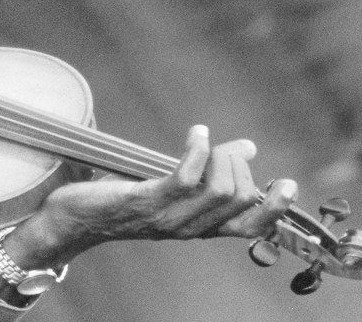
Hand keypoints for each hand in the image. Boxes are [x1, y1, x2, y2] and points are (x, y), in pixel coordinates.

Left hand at [5, 125, 297, 268]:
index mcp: (199, 226)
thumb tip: (247, 148)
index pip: (251, 227)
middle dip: (239, 165)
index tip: (287, 183)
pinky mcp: (146, 201)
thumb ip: (208, 171)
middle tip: (226, 147)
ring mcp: (168, 217)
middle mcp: (189, 227)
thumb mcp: (170, 185)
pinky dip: (197, 150)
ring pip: (219, 190)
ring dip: (221, 156)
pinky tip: (197, 134)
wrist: (73, 218)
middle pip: (239, 199)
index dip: (275, 208)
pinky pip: (186, 178)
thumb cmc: (121, 197)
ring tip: (207, 139)